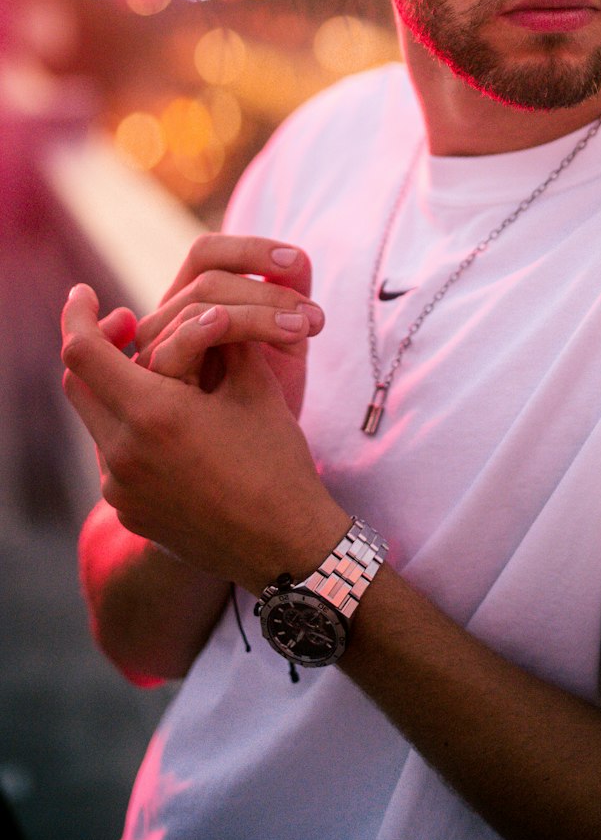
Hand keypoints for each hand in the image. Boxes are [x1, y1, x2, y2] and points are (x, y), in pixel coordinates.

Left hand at [62, 284, 345, 592]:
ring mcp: (120, 489)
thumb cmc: (277, 461)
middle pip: (77, 384)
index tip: (84, 293)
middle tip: (124, 325)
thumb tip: (202, 308)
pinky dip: (132, 431)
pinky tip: (173, 429)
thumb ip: (222, 341)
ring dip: (116, 392)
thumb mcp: (256, 388)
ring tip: (160, 379)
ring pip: (96, 422)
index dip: (79, 314)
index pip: (83, 351)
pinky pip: (114, 459)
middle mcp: (122, 454)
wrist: (285, 547)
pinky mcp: (131, 513)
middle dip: (95, 349)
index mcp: (152, 414)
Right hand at [134, 235, 323, 416]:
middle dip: (266, 291)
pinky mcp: (153, 388)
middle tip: (314, 315)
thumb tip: (296, 259)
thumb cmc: (270, 397)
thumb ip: (290, 296)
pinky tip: (255, 345)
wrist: (260, 459)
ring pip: (196, 310)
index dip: (250, 248)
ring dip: (257, 313)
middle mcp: (166, 320)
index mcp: (192, 299)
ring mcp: (154, 353)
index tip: (296, 262)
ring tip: (304, 329)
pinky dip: (215, 335)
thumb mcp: (288, 340)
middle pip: (205, 279)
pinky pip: (175, 351)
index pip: (206, 253)